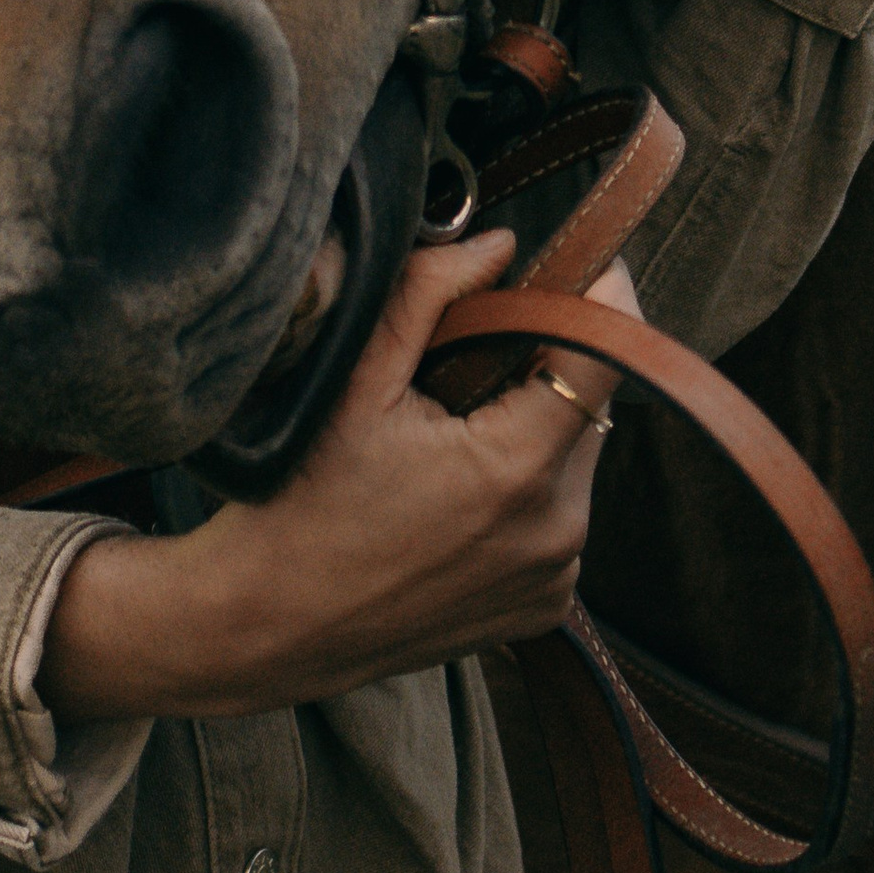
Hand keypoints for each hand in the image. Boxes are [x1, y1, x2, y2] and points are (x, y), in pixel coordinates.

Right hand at [37, 228, 636, 724]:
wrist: (268, 628)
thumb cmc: (300, 503)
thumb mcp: (354, 383)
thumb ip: (428, 294)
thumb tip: (499, 244)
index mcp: (516, 469)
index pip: (606, 354)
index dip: (600, 293)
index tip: (580, 256)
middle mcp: (557, 531)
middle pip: (589, 402)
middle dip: (546, 359)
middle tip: (469, 347)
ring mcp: (555, 578)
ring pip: (576, 457)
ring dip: (535, 422)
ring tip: (449, 425)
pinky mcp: (542, 607)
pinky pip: (558, 515)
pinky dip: (525, 485)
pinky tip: (454, 487)